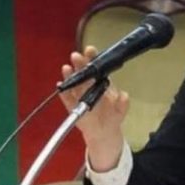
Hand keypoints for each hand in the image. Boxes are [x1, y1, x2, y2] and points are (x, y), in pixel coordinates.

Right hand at [58, 46, 128, 170]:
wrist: (103, 133)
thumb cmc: (112, 117)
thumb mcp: (120, 112)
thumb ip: (123, 104)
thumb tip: (123, 96)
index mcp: (101, 84)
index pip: (97, 69)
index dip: (93, 59)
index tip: (90, 50)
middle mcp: (89, 87)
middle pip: (84, 74)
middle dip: (80, 64)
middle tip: (76, 56)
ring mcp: (80, 96)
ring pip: (74, 84)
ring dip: (70, 76)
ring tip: (67, 68)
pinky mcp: (72, 106)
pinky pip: (67, 99)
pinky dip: (64, 92)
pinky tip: (60, 85)